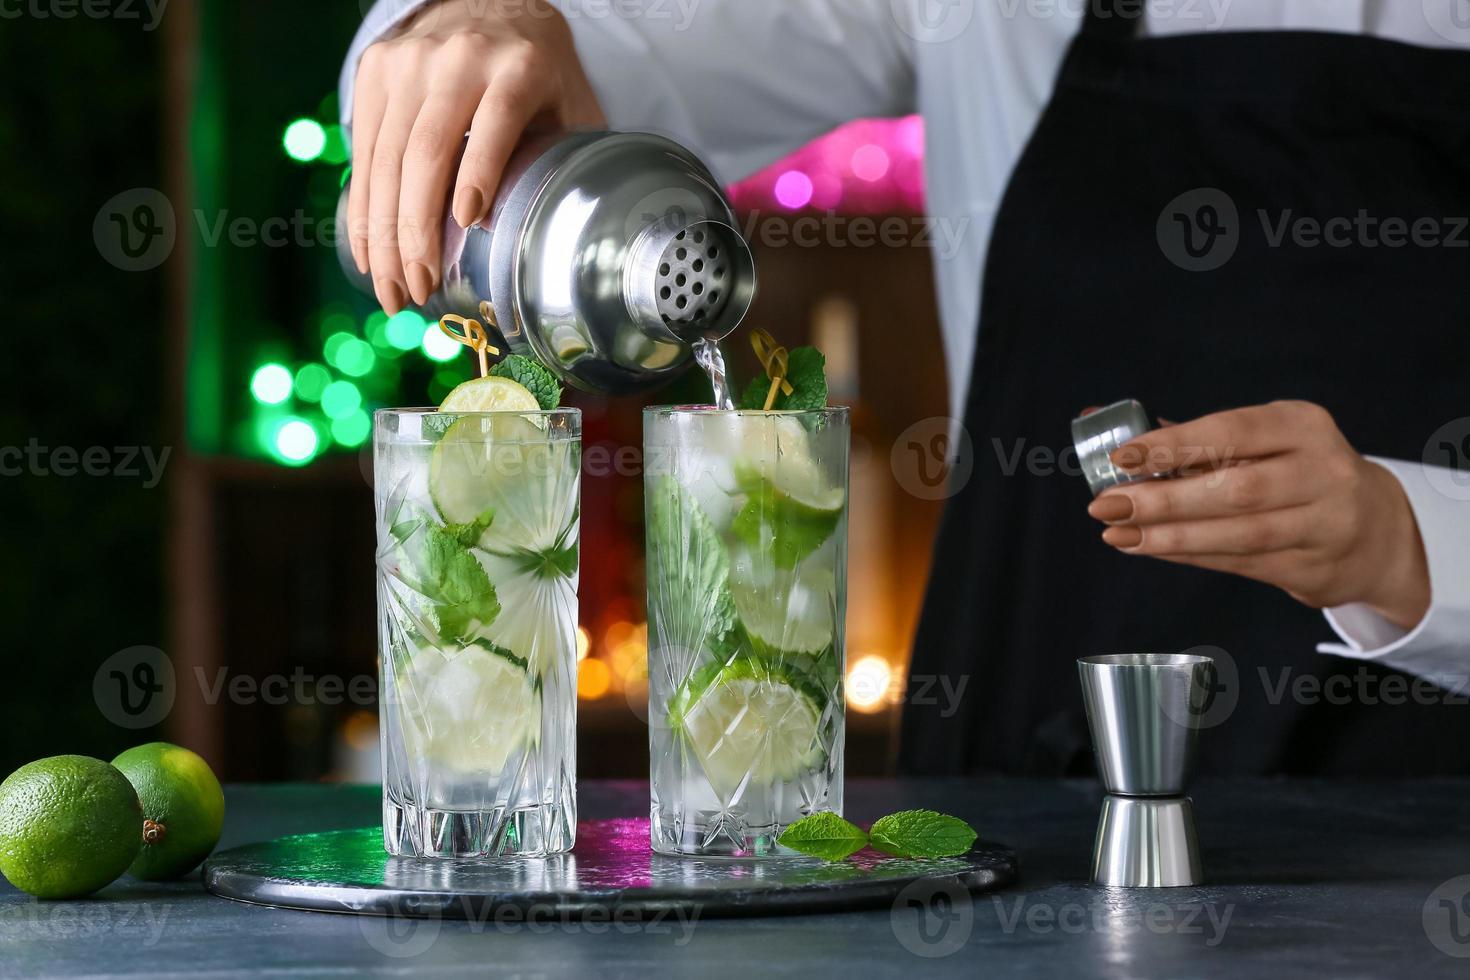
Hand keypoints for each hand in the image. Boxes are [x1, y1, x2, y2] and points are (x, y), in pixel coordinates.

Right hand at [349, 0, 603, 312]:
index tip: (467, 222)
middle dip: (417, 231)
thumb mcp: (568, 103)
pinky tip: (368, 253)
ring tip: (391, 290)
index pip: (497, 121)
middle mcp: (458, 61)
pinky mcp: (374, 72)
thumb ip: (563, 159)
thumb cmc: (538, 69)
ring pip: (387, 159)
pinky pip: (363, 151)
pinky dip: (363, 209)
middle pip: (428, 152)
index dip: (479, 172)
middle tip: (418, 290)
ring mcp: (408, 64)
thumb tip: (556, 242)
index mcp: (518, 67)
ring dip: (383, 234)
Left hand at [1086, 400, 1430, 629]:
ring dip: (1169, 536)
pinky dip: (1189, 555)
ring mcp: (1325, 524)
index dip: (1174, 444)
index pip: (1232, 431)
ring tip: (1118, 533)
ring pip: (1238, 533)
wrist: (1374, 529)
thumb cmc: (1293, 471)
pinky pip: (1240, 562)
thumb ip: (1190, 435)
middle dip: (1163, 500)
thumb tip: (1097, 419)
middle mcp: (1322, 472)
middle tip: (1105, 505)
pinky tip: (1151, 547)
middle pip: (1235, 489)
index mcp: (1302, 425)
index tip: (1121, 457)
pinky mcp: (1315, 567)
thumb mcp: (1264, 440)